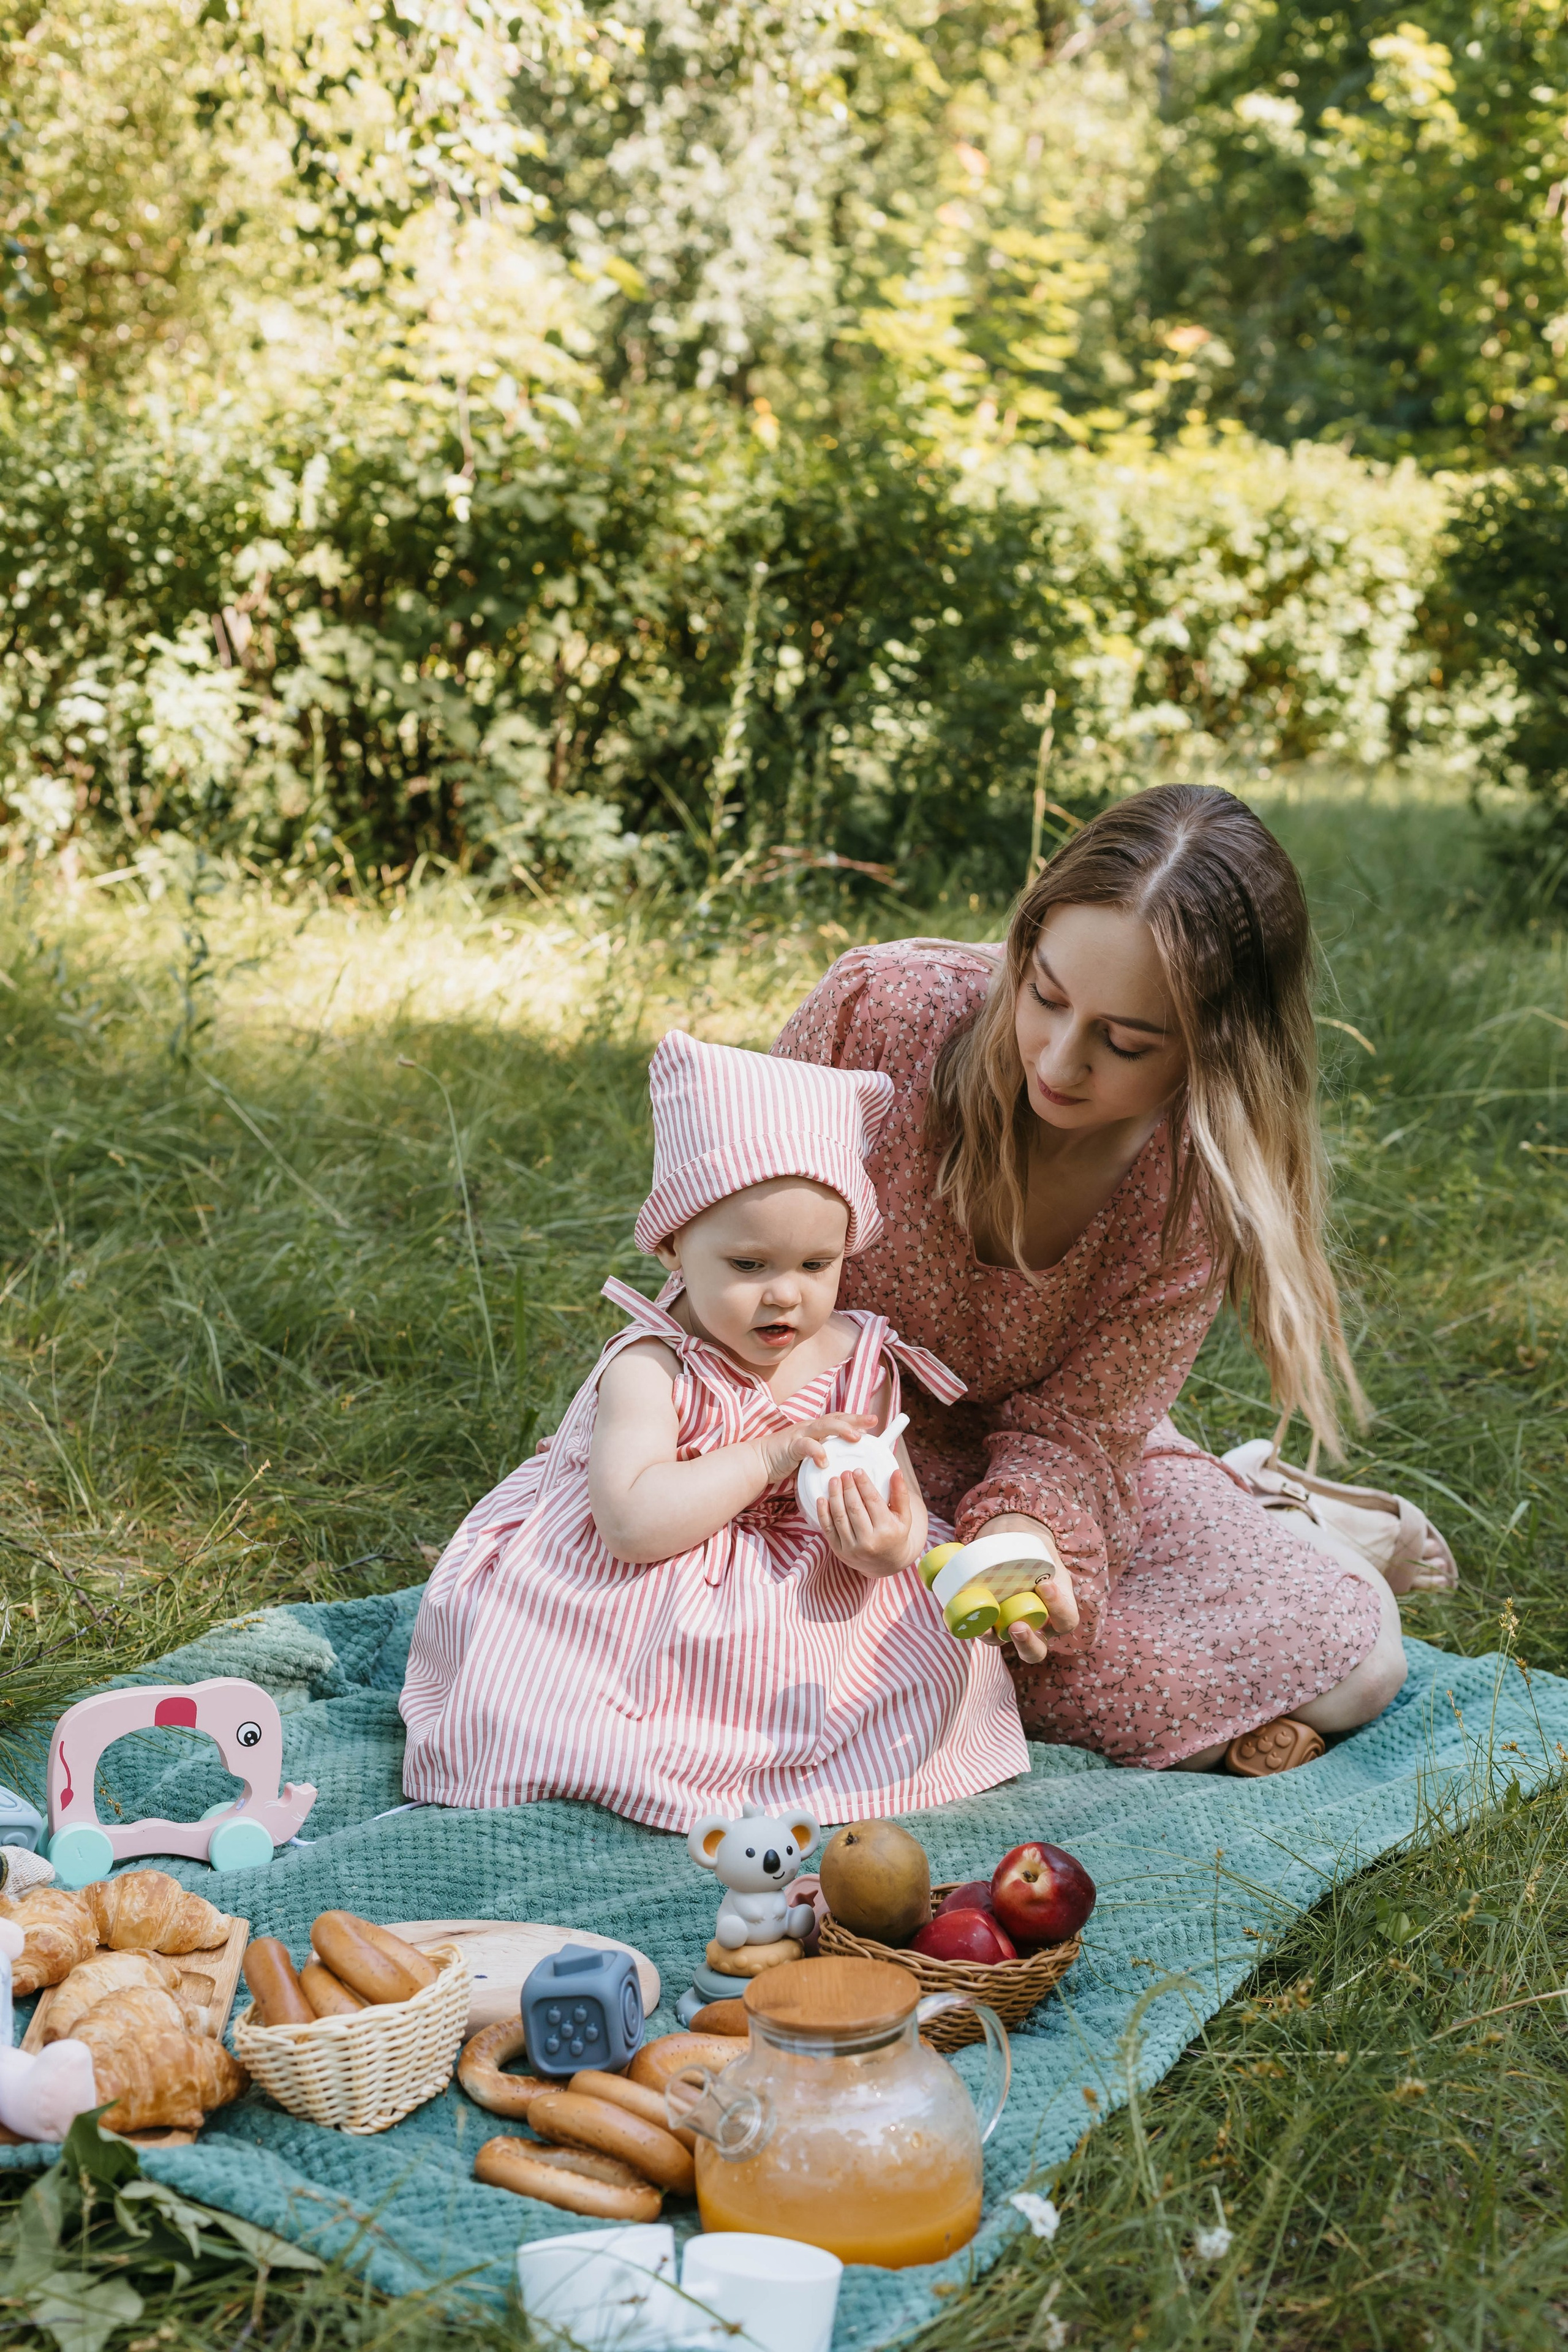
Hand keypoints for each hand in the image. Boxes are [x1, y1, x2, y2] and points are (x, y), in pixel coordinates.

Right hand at [754, 1412, 876, 1488]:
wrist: (759, 1461)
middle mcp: (810, 1427)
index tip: (873, 1421)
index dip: (855, 1418)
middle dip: (855, 1418)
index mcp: (816, 1430)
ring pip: (824, 1426)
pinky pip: (806, 1446)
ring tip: (856, 1437)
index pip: (839, 1419)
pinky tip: (825, 1461)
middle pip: (836, 1418)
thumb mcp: (810, 1456)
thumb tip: (844, 1466)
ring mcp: (800, 1434)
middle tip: (872, 1420)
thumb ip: (825, 1456)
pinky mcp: (791, 1445)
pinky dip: (817, 1452)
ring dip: (841, 1430)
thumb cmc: (786, 1460)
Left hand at [817, 1467, 916, 1578]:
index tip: (857, 1471)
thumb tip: (896, 1472)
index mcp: (887, 1531)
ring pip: (840, 1517)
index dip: (864, 1484)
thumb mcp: (904, 1517)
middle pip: (855, 1508)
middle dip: (848, 1488)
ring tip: (834, 1481)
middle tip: (844, 1473)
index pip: (873, 1502)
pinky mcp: (840, 1551)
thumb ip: (901, 1494)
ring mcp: (852, 1548)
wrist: (886, 1564)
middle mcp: (869, 1542)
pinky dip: (823, 1513)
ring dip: (835, 1496)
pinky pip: (828, 1529)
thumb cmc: (895, 1535)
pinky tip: (822, 1499)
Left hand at [968, 1512, 1077, 1662]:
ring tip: (984, 1627)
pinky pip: (976, 1628)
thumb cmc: (1032, 1547)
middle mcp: (1034, 1625)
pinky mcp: (985, 1620)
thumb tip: (1014, 1537)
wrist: (1012, 1543)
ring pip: (1002, 1643)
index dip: (1059, 1609)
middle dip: (1027, 1643)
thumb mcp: (1042, 1546)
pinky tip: (958, 1616)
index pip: (1066, 1621)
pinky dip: (967, 1624)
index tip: (1046, 1584)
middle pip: (1035, 1651)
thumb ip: (1037, 1547)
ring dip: (992, 1638)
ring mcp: (1007, 1626)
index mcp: (1057, 1610)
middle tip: (1018, 1626)